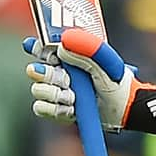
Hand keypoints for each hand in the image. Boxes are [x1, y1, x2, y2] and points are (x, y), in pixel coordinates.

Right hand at [25, 29, 155, 132]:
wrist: (124, 109)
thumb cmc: (116, 81)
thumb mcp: (107, 61)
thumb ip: (87, 49)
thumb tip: (62, 45)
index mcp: (70, 56)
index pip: (45, 47)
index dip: (36, 46)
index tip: (30, 45)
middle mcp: (61, 72)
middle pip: (38, 70)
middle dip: (46, 74)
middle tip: (63, 78)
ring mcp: (58, 91)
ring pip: (38, 90)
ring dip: (54, 94)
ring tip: (73, 97)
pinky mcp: (57, 110)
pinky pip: (41, 108)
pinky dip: (54, 109)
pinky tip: (70, 108)